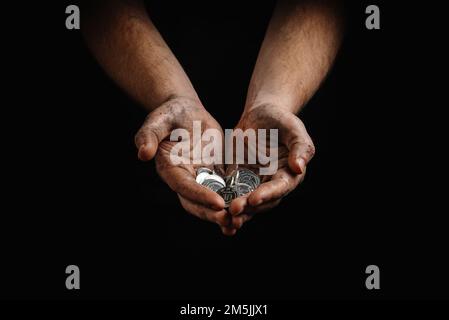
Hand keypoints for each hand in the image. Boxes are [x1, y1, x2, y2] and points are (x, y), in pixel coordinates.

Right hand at [134, 97, 232, 232]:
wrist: (187, 111)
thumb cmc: (171, 113)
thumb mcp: (159, 119)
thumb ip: (148, 135)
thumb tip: (143, 153)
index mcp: (170, 169)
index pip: (184, 186)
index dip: (200, 196)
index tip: (217, 203)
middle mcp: (184, 179)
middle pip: (196, 203)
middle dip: (212, 214)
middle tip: (230, 221)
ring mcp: (200, 179)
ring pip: (211, 203)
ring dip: (223, 215)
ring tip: (239, 223)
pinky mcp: (215, 175)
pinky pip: (224, 192)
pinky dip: (233, 202)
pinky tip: (248, 211)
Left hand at [227, 104, 314, 229]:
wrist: (260, 115)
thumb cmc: (281, 120)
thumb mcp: (293, 128)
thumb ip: (300, 146)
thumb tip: (299, 167)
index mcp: (289, 174)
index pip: (280, 188)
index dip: (268, 194)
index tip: (254, 198)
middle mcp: (273, 184)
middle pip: (262, 201)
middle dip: (248, 207)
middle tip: (233, 209)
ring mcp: (255, 184)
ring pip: (247, 204)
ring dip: (237, 212)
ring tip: (224, 218)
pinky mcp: (239, 182)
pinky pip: (232, 195)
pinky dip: (225, 205)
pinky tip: (214, 211)